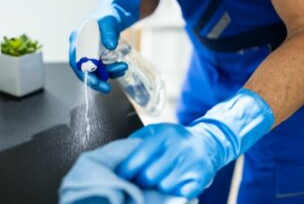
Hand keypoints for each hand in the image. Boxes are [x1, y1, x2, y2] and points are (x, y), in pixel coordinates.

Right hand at [68, 0, 139, 92]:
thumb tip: (110, 46)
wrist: (114, 14)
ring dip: (108, 73)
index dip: (85, 73)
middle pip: (82, 70)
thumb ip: (109, 32)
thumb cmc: (109, 15)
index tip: (96, 82)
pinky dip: (111, 71)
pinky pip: (101, 69)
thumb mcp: (109, 21)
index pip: (76, 61)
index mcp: (77, 38)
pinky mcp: (96, 57)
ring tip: (123, 67)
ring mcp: (87, 53)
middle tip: (107, 88)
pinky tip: (121, 68)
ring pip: (94, 71)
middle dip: (95, 80)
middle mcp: (79, 47)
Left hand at [117, 89, 274, 198]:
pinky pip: (180, 193)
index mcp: (164, 134)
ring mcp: (192, 162)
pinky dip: (174, 192)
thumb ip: (136, 141)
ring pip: (164, 187)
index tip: (118, 178)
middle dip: (140, 182)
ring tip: (157, 180)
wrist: (207, 143)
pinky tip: (173, 183)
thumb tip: (116, 158)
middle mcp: (179, 147)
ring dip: (157, 187)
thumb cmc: (173, 139)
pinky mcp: (202, 177)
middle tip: (137, 182)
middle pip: (150, 176)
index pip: (139, 157)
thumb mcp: (155, 131)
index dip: (126, 171)